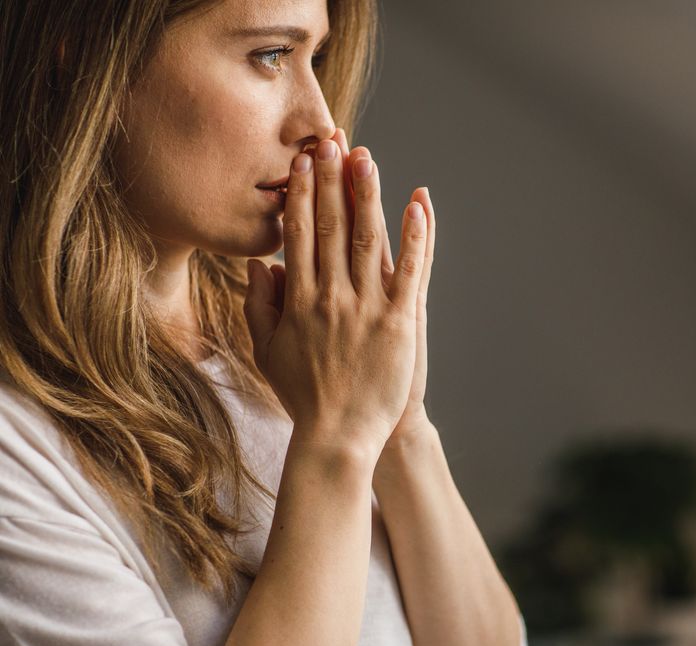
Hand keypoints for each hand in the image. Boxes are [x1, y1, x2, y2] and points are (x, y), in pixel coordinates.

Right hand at [242, 128, 428, 464]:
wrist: (338, 437)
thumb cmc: (303, 396)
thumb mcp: (267, 352)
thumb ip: (259, 306)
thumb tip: (261, 263)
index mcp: (298, 301)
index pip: (297, 234)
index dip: (299, 194)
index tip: (301, 162)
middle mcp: (330, 297)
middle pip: (329, 226)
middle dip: (330, 180)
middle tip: (331, 141)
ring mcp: (367, 308)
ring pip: (367, 239)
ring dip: (367, 195)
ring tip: (366, 158)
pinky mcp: (399, 323)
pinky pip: (410, 272)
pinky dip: (415, 237)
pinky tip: (418, 205)